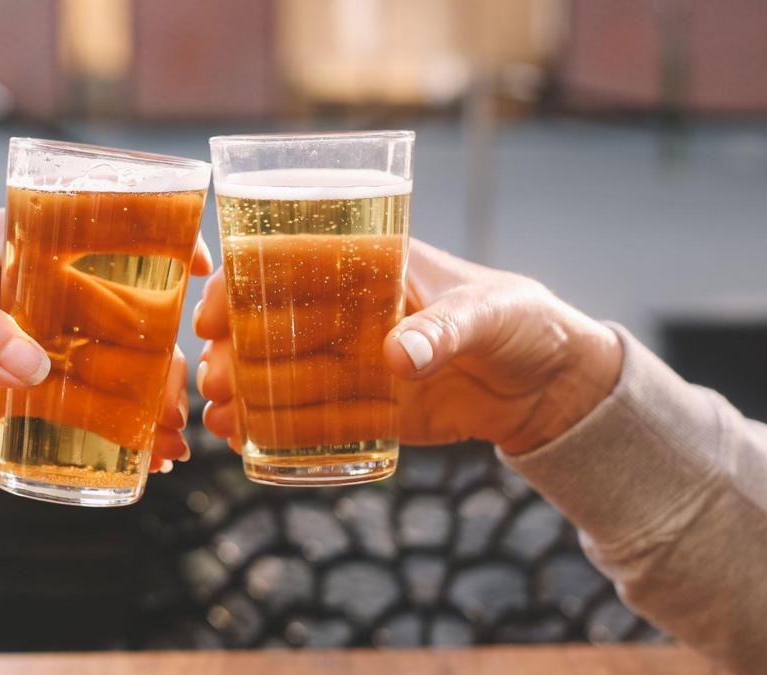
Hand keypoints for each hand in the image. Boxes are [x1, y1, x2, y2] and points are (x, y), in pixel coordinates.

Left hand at [0, 210, 211, 512]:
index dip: (160, 238)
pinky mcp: (42, 377)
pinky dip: (123, 423)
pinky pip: (93, 396)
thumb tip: (36, 367)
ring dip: (151, 393)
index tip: (198, 267)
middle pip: (128, 305)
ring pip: (120, 356)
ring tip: (170, 436)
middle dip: (163, 349)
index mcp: (27, 236)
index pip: (106, 225)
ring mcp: (51, 331)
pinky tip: (148, 452)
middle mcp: (50, 280)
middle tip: (177, 395)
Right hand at [195, 238, 622, 454]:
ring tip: (218, 416)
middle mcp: (354, 311)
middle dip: (236, 349)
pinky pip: (317, 418)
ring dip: (248, 392)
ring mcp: (358, 361)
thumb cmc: (522, 319)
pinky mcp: (372, 407)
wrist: (553, 385)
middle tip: (213, 379)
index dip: (243, 284)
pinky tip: (243, 439)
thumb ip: (443, 330)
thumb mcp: (488, 313)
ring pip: (288, 373)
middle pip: (276, 324)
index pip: (292, 262)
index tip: (213, 315)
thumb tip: (394, 357)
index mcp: (373, 264)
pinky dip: (281, 428)